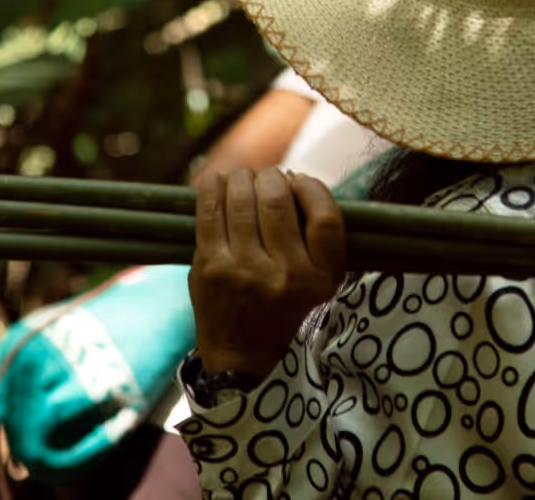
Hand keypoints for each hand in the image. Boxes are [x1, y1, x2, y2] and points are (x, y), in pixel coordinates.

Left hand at [190, 167, 346, 378]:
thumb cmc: (282, 308)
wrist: (242, 356)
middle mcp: (285, 274)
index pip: (325, 216)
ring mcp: (244, 269)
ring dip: (242, 178)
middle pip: (278, 200)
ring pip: (242, 198)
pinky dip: (214, 187)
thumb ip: (315, 238)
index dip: (312, 188)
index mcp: (319, 278)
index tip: (300, 182)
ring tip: (244, 179)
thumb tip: (293, 179)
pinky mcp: (210, 266)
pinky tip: (219, 182)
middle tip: (268, 179)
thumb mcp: (317, 282)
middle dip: (272, 178)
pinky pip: (209, 210)